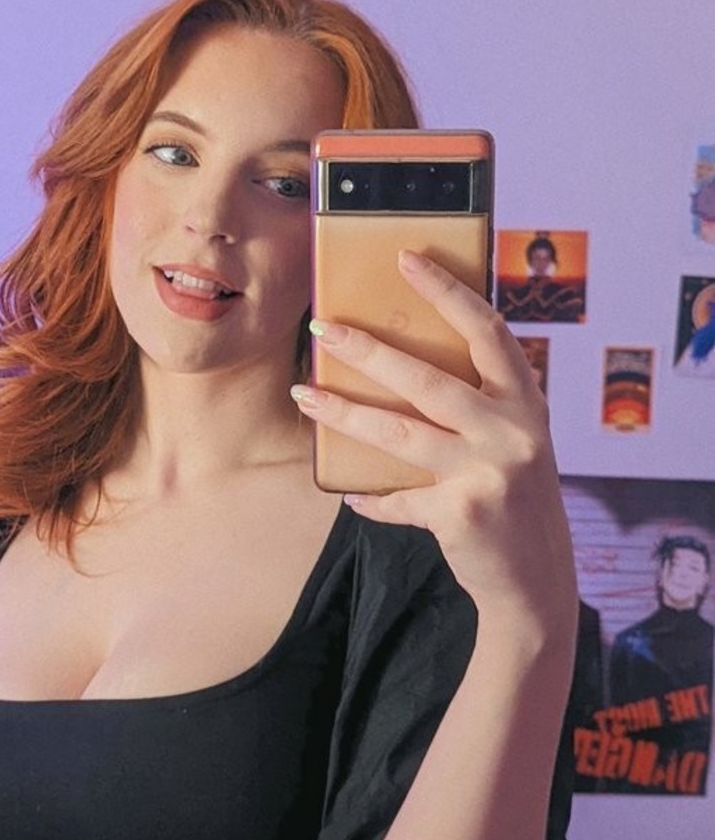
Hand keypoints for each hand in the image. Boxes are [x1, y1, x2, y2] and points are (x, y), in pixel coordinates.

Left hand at [292, 251, 576, 640]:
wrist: (535, 580)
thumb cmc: (513, 497)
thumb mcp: (512, 440)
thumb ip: (478, 403)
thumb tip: (396, 363)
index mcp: (527, 402)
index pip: (486, 330)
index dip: (447, 291)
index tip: (406, 258)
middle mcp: (514, 431)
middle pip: (427, 379)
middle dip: (367, 350)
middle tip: (323, 328)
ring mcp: (488, 473)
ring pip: (398, 432)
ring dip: (342, 412)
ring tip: (303, 393)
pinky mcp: (461, 514)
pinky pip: (395, 497)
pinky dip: (369, 496)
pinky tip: (349, 493)